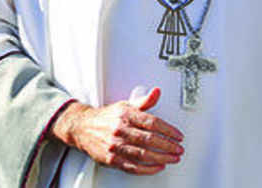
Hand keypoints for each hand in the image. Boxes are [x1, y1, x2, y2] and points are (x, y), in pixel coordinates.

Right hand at [51, 86, 182, 174]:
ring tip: (172, 159)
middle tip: (179, 149)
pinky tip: (157, 167)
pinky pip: (133, 167)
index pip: (152, 122)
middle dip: (168, 146)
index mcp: (125, 115)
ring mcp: (115, 146)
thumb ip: (143, 102)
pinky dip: (147, 169)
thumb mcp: (124, 105)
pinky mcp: (111, 159)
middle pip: (149, 139)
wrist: (82, 127)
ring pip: (143, 154)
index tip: (178, 136)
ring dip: (161, 158)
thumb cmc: (106, 117)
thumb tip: (156, 92)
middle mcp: (120, 130)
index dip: (168, 130)